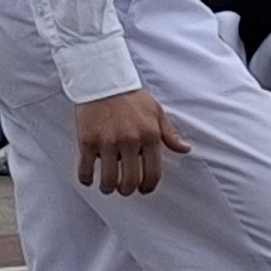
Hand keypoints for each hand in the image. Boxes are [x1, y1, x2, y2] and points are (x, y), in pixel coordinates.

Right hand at [74, 87, 189, 196]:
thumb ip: (170, 134)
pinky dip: (87, 179)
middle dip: (127, 190)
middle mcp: (130, 141)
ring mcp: (108, 143)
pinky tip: (89, 178)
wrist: (103, 81)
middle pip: (129, 182)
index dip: (148, 187)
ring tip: (107, 185)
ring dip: (108, 188)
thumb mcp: (156, 112)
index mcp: (149, 136)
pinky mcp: (88, 141)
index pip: (153, 174)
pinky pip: (86, 170)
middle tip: (123, 188)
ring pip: (108, 180)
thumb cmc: (131, 98)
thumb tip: (185, 149)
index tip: (143, 189)